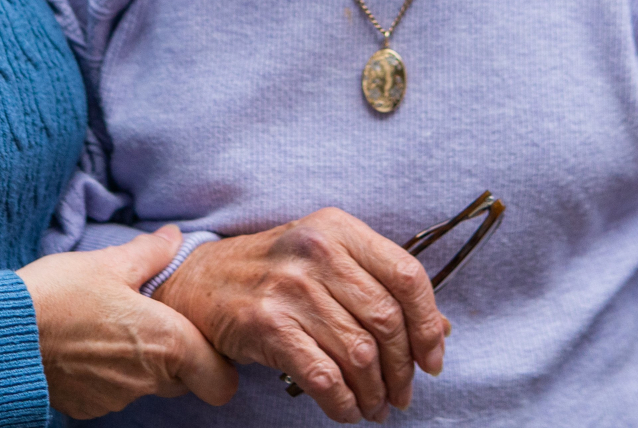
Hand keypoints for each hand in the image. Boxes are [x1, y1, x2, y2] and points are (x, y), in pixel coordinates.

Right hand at [18, 226, 237, 418]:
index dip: (218, 364)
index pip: (221, 382)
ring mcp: (116, 398)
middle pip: (184, 382)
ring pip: (147, 386)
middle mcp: (148, 379)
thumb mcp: (108, 263)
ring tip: (110, 328)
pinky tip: (85, 345)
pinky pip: (113, 393)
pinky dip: (107, 374)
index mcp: (166, 342)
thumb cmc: (59, 295)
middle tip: (152, 322)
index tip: (203, 340)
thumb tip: (173, 237)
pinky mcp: (87, 408)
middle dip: (177, 358)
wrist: (4, 336)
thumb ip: (149, 253)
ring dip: (139, 364)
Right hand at [154, 208, 446, 423]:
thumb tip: (439, 330)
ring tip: (376, 407)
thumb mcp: (326, 259)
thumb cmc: (272, 272)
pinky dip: (343, 402)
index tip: (432, 359)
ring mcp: (289, 287)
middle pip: (386, 320)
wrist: (198, 282)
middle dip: (402, 369)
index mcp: (339, 229)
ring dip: (374, 393)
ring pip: (358, 354)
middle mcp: (316, 251)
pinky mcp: (266, 325)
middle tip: (402, 395)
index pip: (406, 275)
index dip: (428, 324)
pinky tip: (347, 410)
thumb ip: (379, 286)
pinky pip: (323, 376)